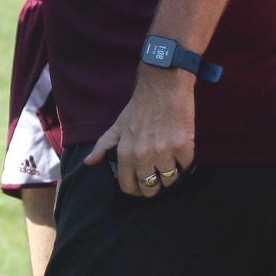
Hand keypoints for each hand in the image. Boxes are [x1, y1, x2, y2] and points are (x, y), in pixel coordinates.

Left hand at [84, 66, 194, 197]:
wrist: (163, 85)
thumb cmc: (139, 106)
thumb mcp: (117, 125)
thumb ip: (104, 145)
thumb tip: (89, 162)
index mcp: (125, 153)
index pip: (128, 186)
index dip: (135, 189)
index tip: (141, 186)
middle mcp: (143, 156)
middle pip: (150, 188)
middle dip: (153, 187)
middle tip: (157, 179)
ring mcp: (164, 152)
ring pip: (169, 181)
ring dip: (170, 176)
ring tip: (170, 166)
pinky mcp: (183, 147)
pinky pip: (186, 167)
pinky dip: (185, 164)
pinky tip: (181, 155)